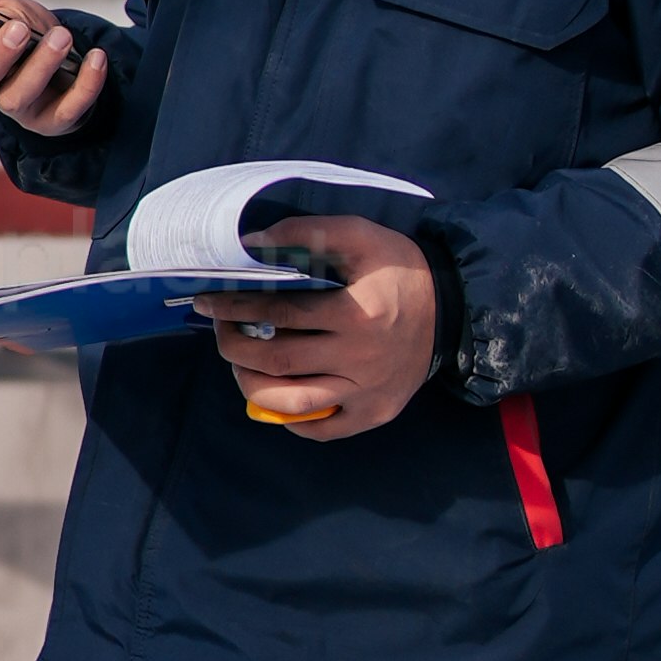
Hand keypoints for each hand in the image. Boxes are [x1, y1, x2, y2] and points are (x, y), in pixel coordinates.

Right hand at [0, 0, 105, 134]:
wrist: (68, 62)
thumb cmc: (29, 33)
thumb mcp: (3, 8)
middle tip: (18, 28)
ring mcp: (19, 106)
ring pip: (18, 96)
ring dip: (41, 65)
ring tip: (61, 36)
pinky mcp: (51, 120)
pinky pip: (66, 110)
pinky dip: (84, 84)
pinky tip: (95, 58)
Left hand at [192, 217, 439, 443]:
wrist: (451, 309)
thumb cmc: (399, 269)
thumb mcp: (360, 236)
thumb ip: (306, 233)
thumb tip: (251, 243)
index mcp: (356, 313)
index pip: (278, 313)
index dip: (235, 307)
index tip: (209, 302)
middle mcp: (360, 358)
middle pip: (277, 361)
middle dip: (235, 346)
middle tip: (222, 331)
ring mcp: (367, 392)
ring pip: (292, 402)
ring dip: (252, 385)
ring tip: (241, 365)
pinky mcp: (375, 413)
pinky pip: (322, 428)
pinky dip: (289, 418)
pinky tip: (276, 395)